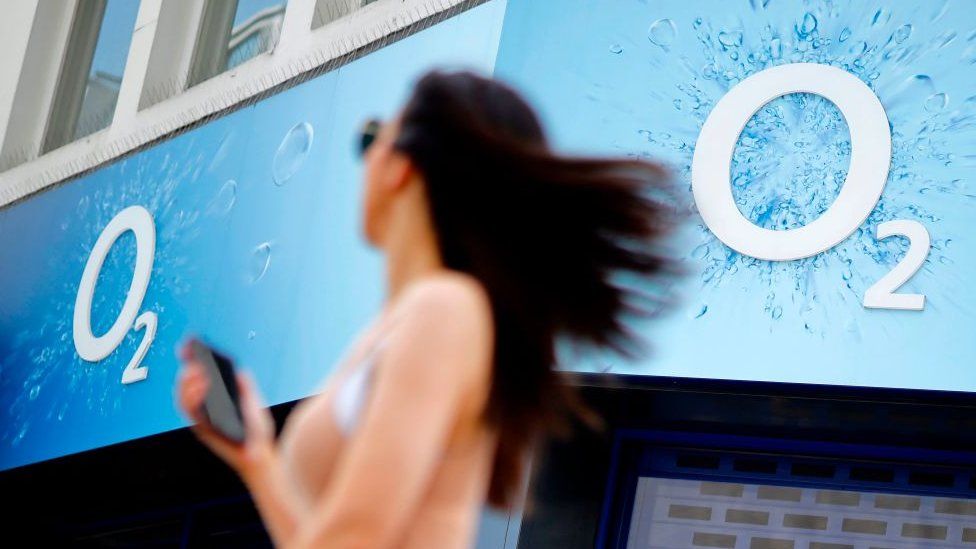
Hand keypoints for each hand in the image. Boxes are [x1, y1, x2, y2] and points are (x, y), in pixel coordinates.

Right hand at [174, 340, 275, 479]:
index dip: (189, 361)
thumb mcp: (253, 402)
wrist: (261, 454)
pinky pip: (191, 412)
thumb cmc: (257, 430)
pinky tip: (203, 385)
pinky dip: (194, 398)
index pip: (197, 377)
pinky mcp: (202, 429)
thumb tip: (238, 369)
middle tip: (194, 357)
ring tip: (198, 370)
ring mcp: (201, 418)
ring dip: (187, 382)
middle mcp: (204, 407)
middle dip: (187, 370)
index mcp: (214, 398)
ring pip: (183, 398)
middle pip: (186, 385)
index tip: (188, 345)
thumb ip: (245, 385)